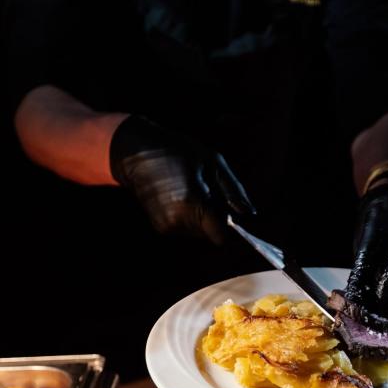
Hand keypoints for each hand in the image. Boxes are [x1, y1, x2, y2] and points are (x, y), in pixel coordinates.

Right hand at [109, 115, 255, 238]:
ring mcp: (166, 226)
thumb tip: (249, 213)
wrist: (137, 153)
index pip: (221, 236)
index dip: (228, 226)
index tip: (228, 211)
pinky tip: (181, 197)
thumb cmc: (178, 151)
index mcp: (192, 204)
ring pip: (199, 232)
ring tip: (191, 191)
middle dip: (214, 218)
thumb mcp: (213, 162)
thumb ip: (233, 190)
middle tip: (206, 192)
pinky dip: (189, 217)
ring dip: (201, 217)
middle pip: (211, 234)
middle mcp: (177, 221)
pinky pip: (185, 229)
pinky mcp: (160, 227)